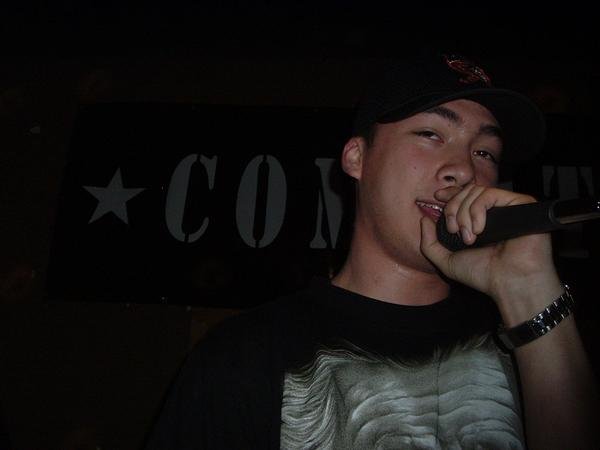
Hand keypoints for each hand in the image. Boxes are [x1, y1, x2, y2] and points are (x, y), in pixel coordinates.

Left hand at [419, 183, 562, 324]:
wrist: (509, 282)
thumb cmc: (483, 274)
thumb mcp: (446, 261)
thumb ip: (430, 242)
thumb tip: (424, 220)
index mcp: (480, 220)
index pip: (464, 195)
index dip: (450, 193)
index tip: (437, 197)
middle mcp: (494, 211)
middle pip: (466, 192)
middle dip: (452, 209)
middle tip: (453, 231)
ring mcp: (508, 207)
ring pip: (476, 191)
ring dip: (464, 214)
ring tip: (468, 237)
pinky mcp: (521, 203)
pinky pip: (491, 194)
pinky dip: (478, 210)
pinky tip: (479, 230)